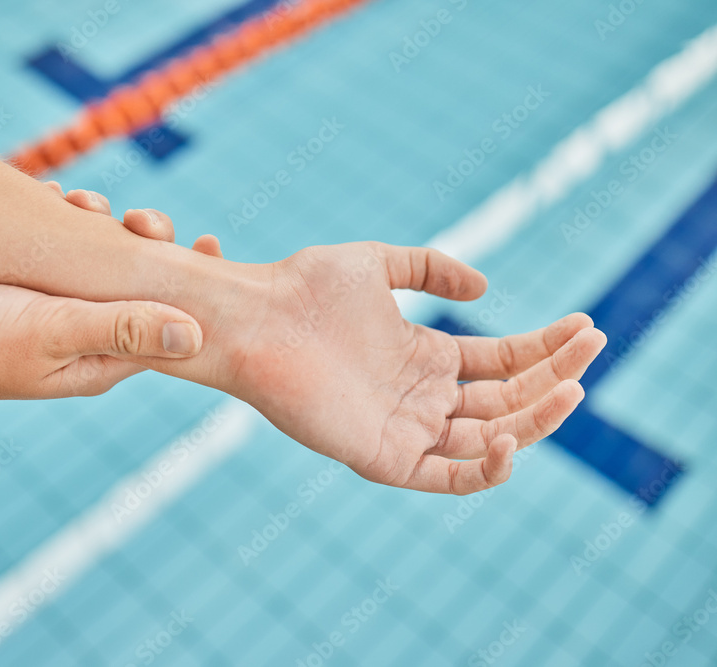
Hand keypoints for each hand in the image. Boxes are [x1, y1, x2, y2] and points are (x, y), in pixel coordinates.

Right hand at [0, 182, 224, 402]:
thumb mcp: (54, 331)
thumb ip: (124, 328)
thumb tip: (198, 335)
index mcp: (105, 358)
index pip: (169, 322)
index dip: (194, 281)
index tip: (207, 240)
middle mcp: (85, 337)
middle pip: (136, 282)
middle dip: (141, 240)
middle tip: (131, 217)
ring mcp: (52, 312)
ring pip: (96, 259)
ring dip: (96, 223)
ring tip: (77, 201)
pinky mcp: (22, 290)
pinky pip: (56, 248)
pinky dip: (57, 219)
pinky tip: (47, 198)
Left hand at [230, 242, 605, 494]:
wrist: (254, 316)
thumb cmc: (302, 287)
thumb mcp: (377, 263)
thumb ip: (430, 269)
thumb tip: (486, 290)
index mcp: (423, 356)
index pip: (502, 363)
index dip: (545, 348)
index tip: (584, 327)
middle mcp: (420, 397)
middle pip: (506, 399)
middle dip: (554, 377)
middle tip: (592, 348)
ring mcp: (404, 429)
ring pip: (489, 440)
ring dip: (536, 421)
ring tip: (572, 388)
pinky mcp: (382, 456)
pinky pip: (446, 478)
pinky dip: (485, 470)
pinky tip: (511, 438)